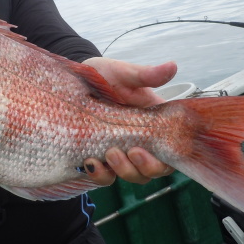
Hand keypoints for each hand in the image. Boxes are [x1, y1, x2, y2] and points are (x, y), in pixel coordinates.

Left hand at [81, 58, 177, 185]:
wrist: (70, 82)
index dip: (166, 157)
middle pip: (155, 168)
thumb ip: (144, 75)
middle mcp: (140, 139)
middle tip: (130, 151)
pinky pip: (106, 177)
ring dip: (124, 171)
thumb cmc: (100, 75)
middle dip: (145, 167)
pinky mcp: (101, 158)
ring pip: (134, 175)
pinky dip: (100, 174)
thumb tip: (173, 66)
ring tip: (109, 153)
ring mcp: (121, 150)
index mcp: (153, 121)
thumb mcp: (121, 73)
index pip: (171, 148)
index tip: (148, 148)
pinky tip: (90, 163)